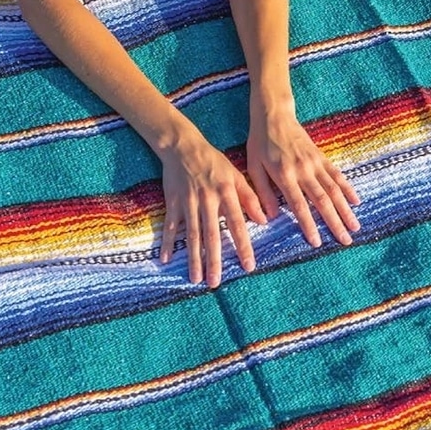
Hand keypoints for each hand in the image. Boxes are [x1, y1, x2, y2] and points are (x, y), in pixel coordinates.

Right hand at [158, 126, 266, 287]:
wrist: (184, 146)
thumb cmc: (214, 162)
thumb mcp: (236, 175)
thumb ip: (250, 198)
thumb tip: (264, 220)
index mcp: (226, 194)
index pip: (236, 224)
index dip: (243, 246)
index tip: (248, 266)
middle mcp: (207, 200)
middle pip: (211, 235)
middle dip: (213, 261)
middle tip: (215, 282)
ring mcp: (188, 202)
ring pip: (191, 235)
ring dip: (193, 258)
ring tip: (195, 278)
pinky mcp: (172, 202)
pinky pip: (171, 225)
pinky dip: (168, 242)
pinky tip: (166, 259)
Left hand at [246, 106, 360, 247]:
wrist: (274, 116)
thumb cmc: (260, 143)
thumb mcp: (253, 167)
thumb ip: (263, 192)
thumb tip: (270, 217)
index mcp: (284, 175)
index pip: (299, 205)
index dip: (309, 225)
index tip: (317, 242)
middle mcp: (303, 170)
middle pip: (323, 200)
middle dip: (335, 222)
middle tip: (346, 241)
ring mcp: (315, 163)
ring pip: (334, 190)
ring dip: (346, 210)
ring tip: (355, 227)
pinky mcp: (321, 157)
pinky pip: (337, 175)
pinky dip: (348, 189)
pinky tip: (356, 202)